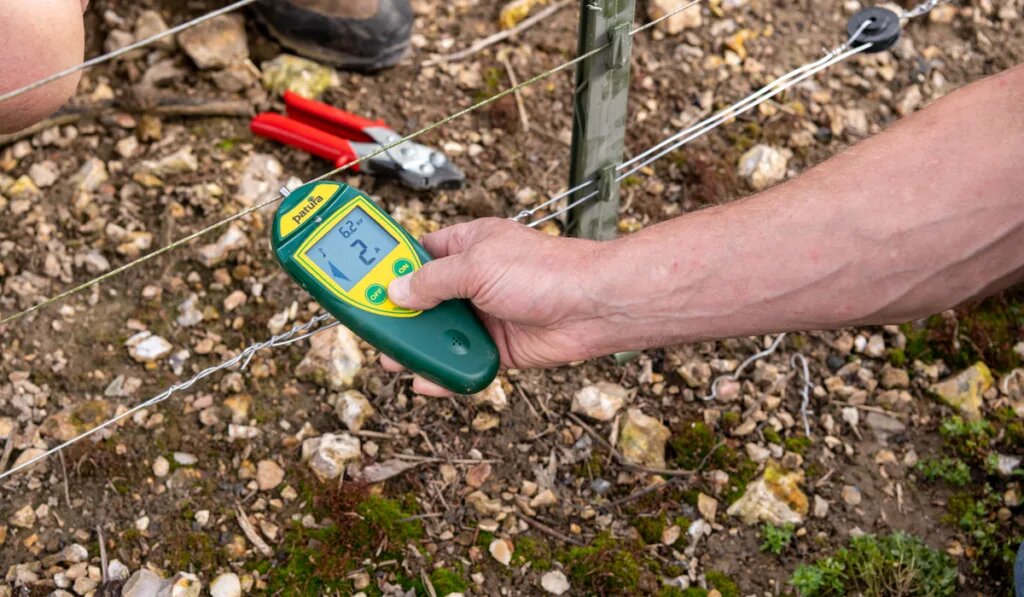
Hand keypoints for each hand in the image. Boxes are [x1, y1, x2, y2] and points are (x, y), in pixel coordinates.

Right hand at [382, 218, 611, 395]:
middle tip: (375, 332)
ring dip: (420, 348)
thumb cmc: (546, 271)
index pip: (418, 254)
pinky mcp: (499, 347)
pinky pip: (463, 361)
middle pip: (424, 299)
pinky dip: (445, 372)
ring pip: (442, 334)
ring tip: (395, 361)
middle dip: (400, 318)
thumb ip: (432, 281)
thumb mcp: (477, 266)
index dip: (391, 269)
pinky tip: (427, 381)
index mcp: (468, 246)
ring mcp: (486, 314)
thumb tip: (398, 292)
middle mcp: (475, 279)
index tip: (364, 285)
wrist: (593, 307)